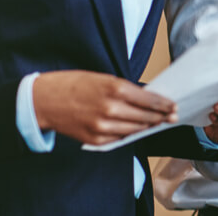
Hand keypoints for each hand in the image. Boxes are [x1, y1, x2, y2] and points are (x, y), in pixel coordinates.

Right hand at [32, 70, 176, 145]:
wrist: (44, 100)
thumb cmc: (74, 84)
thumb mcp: (103, 78)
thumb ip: (125, 89)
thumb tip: (146, 98)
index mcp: (115, 88)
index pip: (149, 100)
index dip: (164, 104)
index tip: (173, 106)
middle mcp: (111, 109)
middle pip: (145, 117)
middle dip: (161, 117)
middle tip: (171, 116)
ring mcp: (103, 127)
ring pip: (135, 130)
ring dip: (147, 126)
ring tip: (156, 123)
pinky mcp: (95, 139)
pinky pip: (119, 139)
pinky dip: (128, 134)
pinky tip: (134, 129)